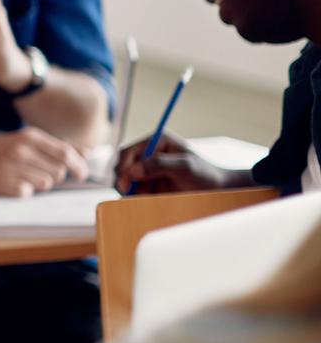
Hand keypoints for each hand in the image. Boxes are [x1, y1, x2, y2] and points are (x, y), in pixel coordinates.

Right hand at [0, 127, 89, 195]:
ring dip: (40, 183)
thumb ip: (58, 146)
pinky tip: (13, 182)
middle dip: (54, 175)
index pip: (65, 153)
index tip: (83, 174)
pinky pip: (29, 193)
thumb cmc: (5, 148)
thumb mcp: (29, 140)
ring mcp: (11, 168)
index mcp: (30, 137)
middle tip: (39, 171)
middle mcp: (21, 151)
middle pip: (58, 171)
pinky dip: (25, 190)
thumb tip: (88, 152)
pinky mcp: (4, 185)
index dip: (78, 165)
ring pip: (46, 184)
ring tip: (24, 175)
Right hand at [115, 136, 236, 193]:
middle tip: (129, 195)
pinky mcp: (150, 183)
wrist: (219, 190)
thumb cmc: (206, 174)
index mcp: (156, 141)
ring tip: (146, 198)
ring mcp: (149, 169)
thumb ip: (159, 164)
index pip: (129, 152)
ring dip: (131, 191)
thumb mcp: (185, 167)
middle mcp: (149, 153)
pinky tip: (148, 200)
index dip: (123, 167)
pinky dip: (137, 197)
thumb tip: (134, 171)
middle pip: (123, 166)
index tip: (125, 184)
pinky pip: (135, 190)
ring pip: (127, 180)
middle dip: (124, 181)